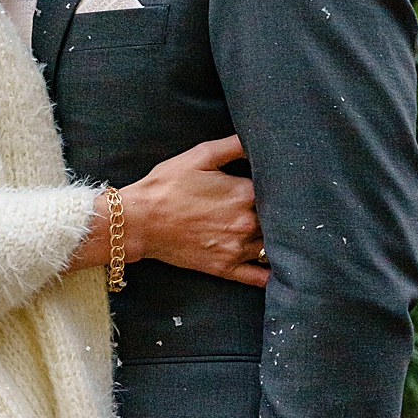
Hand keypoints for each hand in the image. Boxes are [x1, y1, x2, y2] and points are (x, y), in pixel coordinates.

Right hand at [122, 135, 266, 286]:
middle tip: (282, 209)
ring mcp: (238, 248)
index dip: (280, 188)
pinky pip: (260, 278)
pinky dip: (273, 275)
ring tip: (281, 233)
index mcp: (245, 193)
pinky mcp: (226, 268)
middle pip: (280, 220)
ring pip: (273, 246)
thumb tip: (259, 139)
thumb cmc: (165, 186)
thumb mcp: (198, 156)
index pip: (279, 191)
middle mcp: (247, 223)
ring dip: (278, 239)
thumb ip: (233, 145)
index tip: (280, 186)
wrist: (135, 222)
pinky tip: (280, 268)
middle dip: (280, 214)